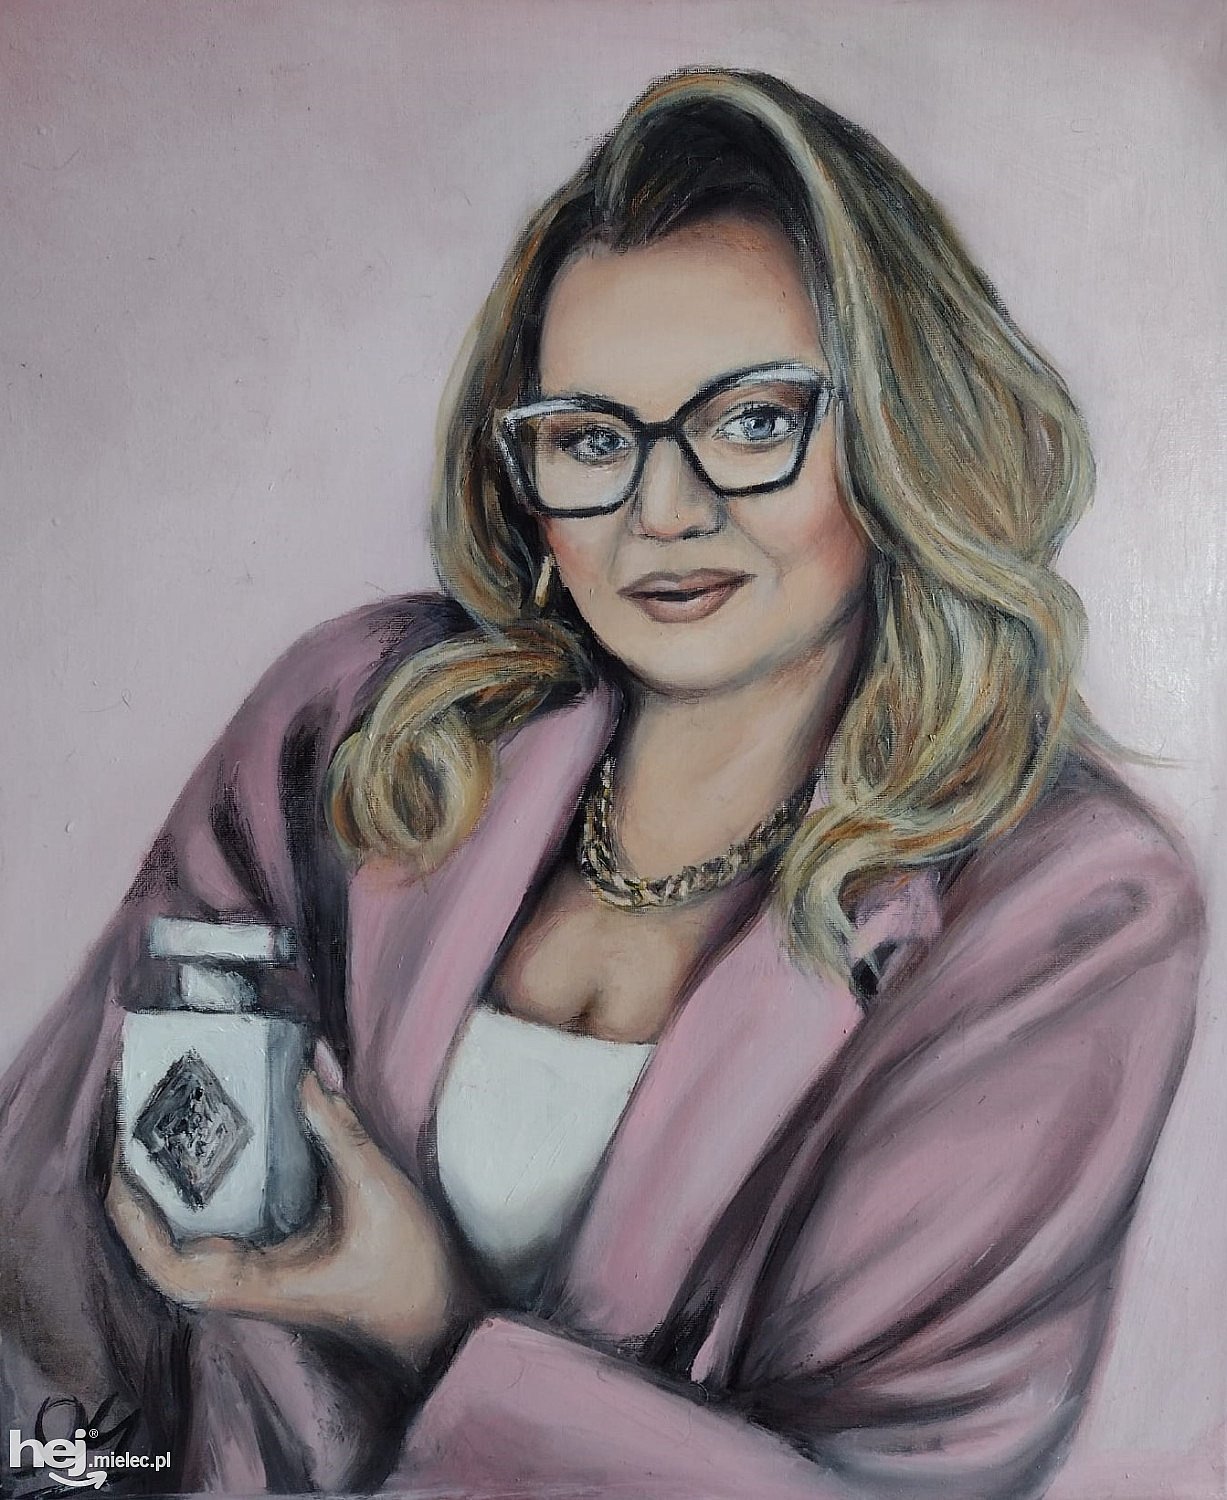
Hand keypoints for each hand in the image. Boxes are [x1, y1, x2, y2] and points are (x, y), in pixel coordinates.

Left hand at [105, 1064, 480, 1372]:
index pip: (163, 1257)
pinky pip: (223, 1218)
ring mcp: (258, 1268)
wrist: (442, 1321)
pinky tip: (211, 1138)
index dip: (133, 1204)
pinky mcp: (277, 1254)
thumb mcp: (375, 1192)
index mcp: (253, 1282)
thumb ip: (336, 1129)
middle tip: (137, 1107)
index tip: (123, 1145)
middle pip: (162, 1237)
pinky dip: (207, 1181)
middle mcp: (244, 1280)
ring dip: (169, 1178)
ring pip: (188, 1228)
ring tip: (160, 1114)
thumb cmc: (408, 1271)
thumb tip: (303, 1068)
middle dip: (141, 1177)